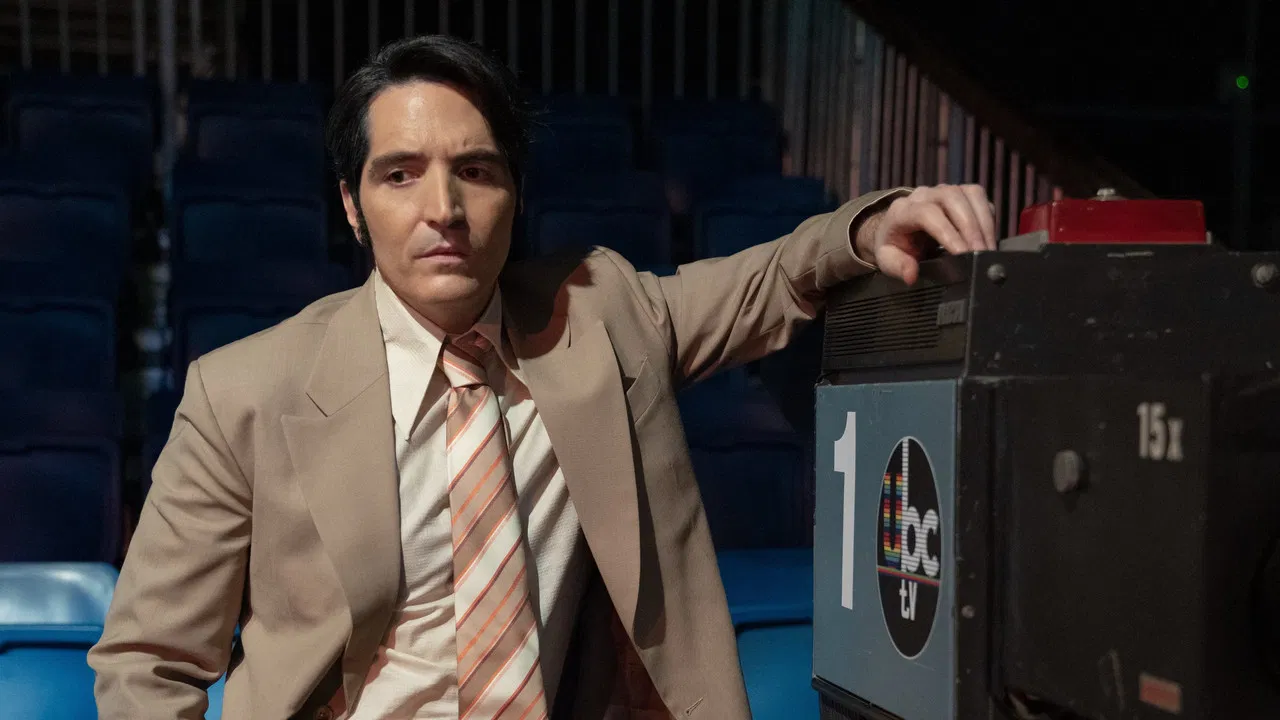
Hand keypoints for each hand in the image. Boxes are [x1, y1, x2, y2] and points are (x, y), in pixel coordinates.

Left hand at [855, 184, 995, 284]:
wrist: (898, 229)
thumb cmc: (894, 245)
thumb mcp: (887, 260)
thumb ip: (897, 267)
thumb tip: (912, 275)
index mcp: (902, 210)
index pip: (927, 214)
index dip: (948, 233)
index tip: (963, 254)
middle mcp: (924, 195)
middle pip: (952, 198)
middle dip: (971, 227)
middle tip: (981, 253)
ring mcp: (944, 190)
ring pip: (970, 194)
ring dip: (984, 221)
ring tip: (988, 248)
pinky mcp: (961, 193)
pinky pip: (980, 198)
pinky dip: (988, 218)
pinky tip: (989, 238)